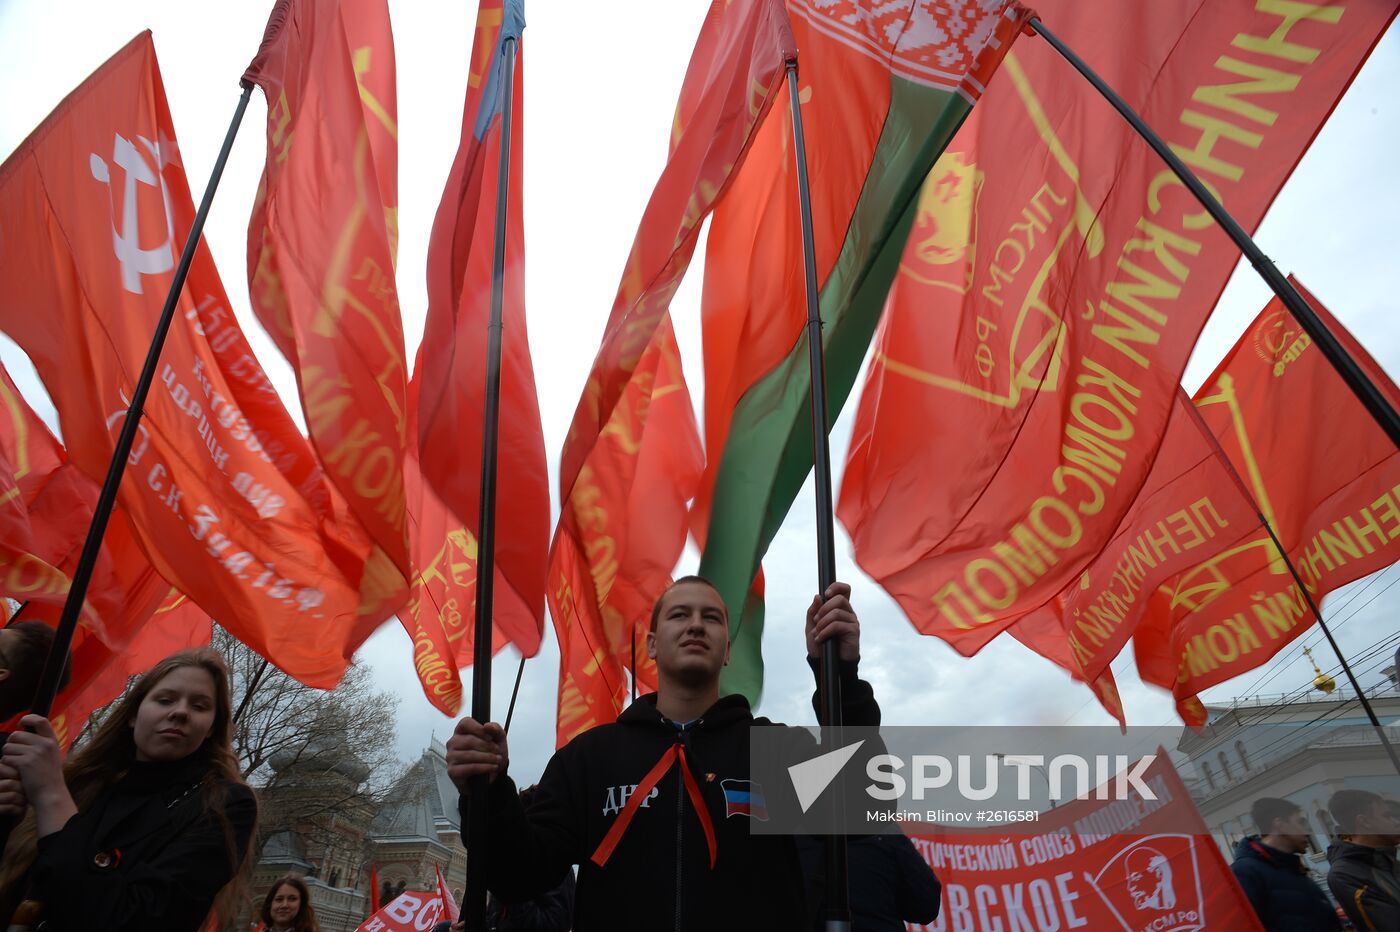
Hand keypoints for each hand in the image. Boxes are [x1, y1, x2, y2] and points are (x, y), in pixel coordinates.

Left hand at [2, 715, 75, 834]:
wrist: (50, 793)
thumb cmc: (48, 777)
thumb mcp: (51, 756)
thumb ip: (41, 745)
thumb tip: (22, 734)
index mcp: (51, 741)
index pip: (40, 720)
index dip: (28, 719)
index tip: (22, 724)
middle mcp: (44, 744)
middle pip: (16, 735)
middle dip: (11, 744)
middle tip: (14, 754)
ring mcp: (34, 753)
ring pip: (8, 747)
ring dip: (7, 756)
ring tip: (14, 764)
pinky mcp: (24, 763)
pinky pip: (6, 758)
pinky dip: (6, 765)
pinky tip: (13, 771)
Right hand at [446, 717, 507, 792]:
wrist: (491, 776)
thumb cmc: (490, 754)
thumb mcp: (498, 740)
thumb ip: (496, 729)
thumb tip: (488, 726)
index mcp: (461, 731)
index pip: (465, 723)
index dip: (478, 728)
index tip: (490, 737)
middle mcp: (453, 742)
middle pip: (469, 740)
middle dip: (487, 746)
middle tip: (497, 752)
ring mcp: (451, 757)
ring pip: (469, 755)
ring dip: (487, 758)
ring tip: (496, 760)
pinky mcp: (452, 771)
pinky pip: (469, 768)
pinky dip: (483, 767)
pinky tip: (492, 767)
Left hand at [806, 581, 859, 662]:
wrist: (825, 663)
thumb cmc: (821, 644)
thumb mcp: (812, 626)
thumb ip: (813, 611)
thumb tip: (818, 596)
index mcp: (839, 608)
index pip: (844, 590)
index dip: (836, 587)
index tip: (826, 594)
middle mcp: (848, 613)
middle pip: (840, 598)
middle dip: (824, 608)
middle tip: (816, 620)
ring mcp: (852, 622)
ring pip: (837, 612)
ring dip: (822, 622)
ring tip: (817, 632)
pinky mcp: (854, 632)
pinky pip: (838, 625)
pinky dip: (825, 631)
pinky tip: (820, 638)